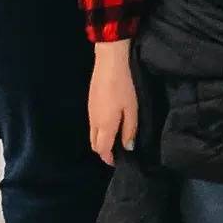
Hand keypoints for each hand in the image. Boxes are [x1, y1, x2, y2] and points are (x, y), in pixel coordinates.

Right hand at [88, 42, 136, 165]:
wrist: (109, 61)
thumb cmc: (124, 86)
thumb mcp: (132, 108)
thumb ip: (130, 129)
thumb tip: (128, 148)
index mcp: (104, 126)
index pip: (102, 150)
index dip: (109, 159)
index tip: (119, 161)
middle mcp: (93, 122)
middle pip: (95, 145)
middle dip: (104, 151)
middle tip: (118, 149)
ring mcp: (89, 112)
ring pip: (92, 134)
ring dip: (101, 140)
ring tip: (116, 136)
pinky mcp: (90, 103)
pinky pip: (92, 124)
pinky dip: (99, 130)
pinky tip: (111, 122)